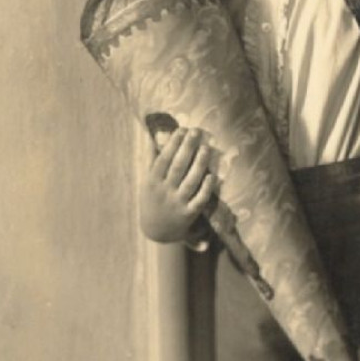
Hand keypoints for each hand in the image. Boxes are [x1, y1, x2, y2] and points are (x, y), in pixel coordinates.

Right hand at [139, 127, 214, 243]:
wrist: (155, 231)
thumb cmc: (152, 200)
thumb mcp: (147, 181)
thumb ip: (151, 159)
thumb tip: (153, 135)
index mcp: (152, 182)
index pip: (163, 159)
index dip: (173, 144)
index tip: (181, 129)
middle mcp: (164, 192)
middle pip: (177, 167)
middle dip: (187, 147)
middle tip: (196, 131)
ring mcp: (177, 203)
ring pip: (190, 181)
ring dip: (199, 163)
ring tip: (206, 147)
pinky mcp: (189, 214)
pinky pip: (200, 199)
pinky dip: (206, 188)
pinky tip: (213, 175)